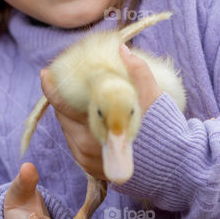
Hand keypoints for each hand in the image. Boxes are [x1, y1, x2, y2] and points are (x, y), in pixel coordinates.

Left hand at [41, 44, 161, 179]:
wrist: (173, 168)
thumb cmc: (164, 130)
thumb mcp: (154, 97)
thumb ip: (139, 72)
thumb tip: (123, 49)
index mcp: (98, 129)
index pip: (64, 106)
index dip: (53, 89)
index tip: (46, 73)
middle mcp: (88, 149)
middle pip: (64, 117)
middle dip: (65, 100)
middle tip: (69, 84)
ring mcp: (88, 161)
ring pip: (69, 130)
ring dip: (72, 114)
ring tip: (82, 100)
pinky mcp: (91, 169)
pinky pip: (76, 143)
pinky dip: (79, 129)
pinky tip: (90, 119)